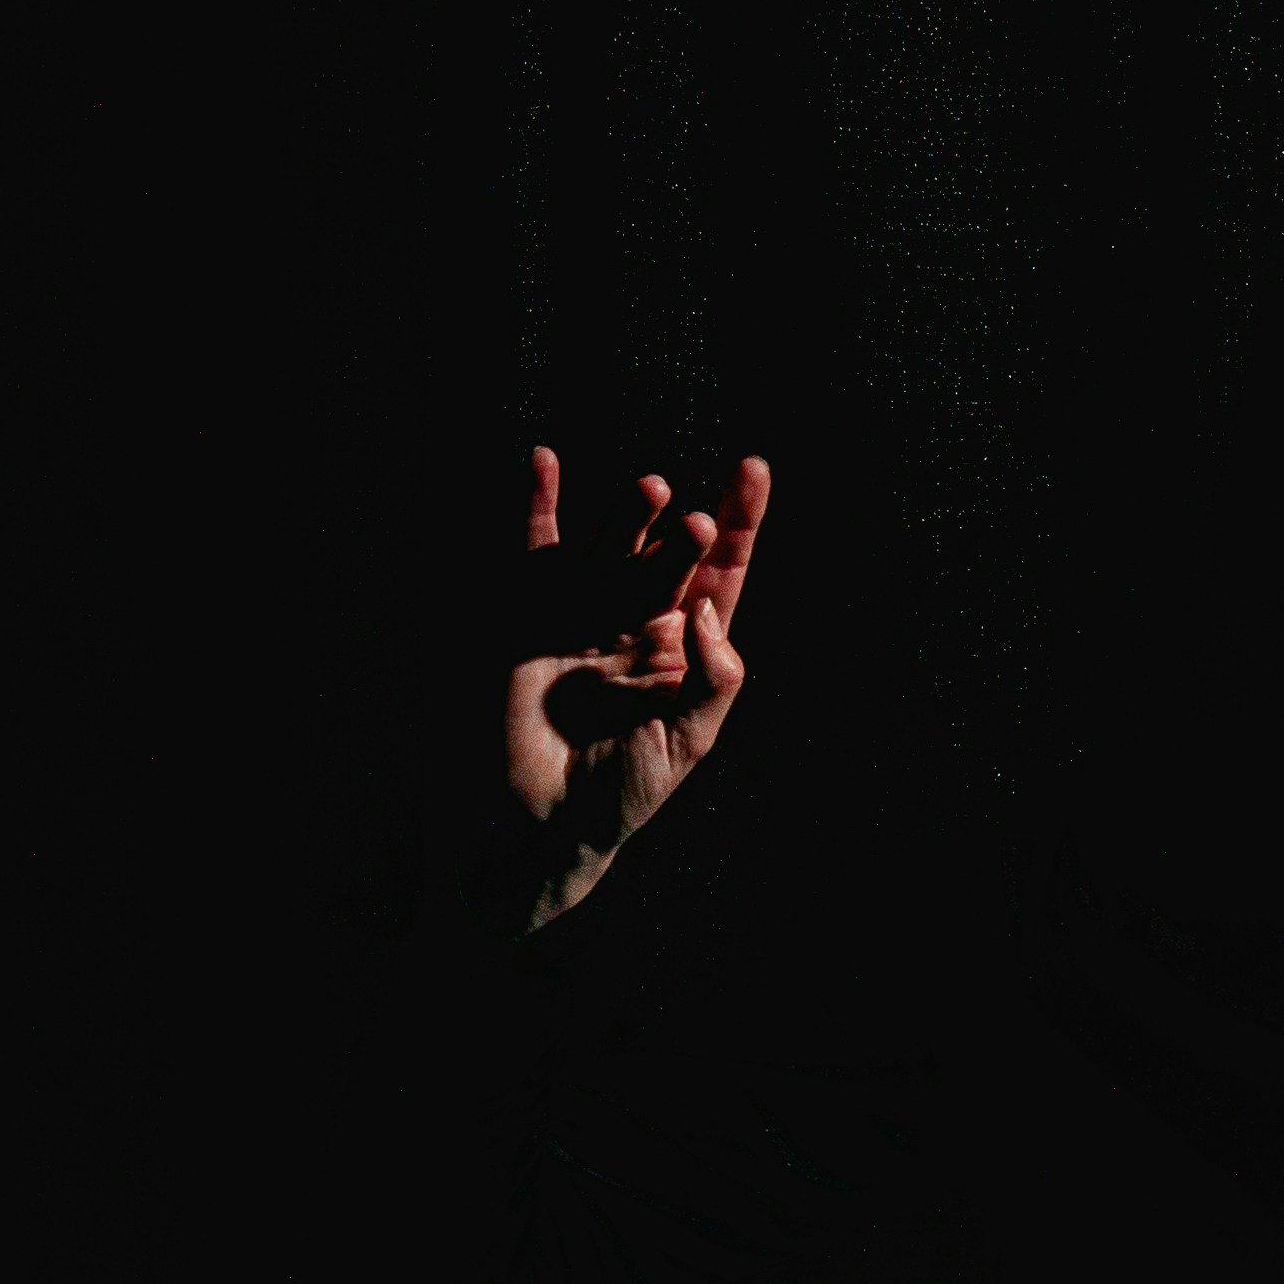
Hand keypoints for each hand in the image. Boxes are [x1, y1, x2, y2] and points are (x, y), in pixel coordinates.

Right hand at [503, 444, 771, 927]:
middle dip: (683, 538)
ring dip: (628, 517)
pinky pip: (538, 551)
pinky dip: (539, 506)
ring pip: (610, 547)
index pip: (719, 576)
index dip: (740, 524)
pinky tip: (546, 461)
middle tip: (696, 524)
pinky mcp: (532, 615)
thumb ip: (713, 681)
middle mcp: (636, 623)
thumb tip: (707, 610)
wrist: (543, 822)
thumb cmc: (621, 792)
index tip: (751, 470)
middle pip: (666, 558)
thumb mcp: (688, 743)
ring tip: (651, 490)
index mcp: (684, 650)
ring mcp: (583, 615)